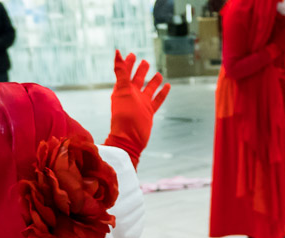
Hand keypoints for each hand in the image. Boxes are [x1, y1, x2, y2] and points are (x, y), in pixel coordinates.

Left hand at [104, 50, 170, 167]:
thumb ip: (121, 72)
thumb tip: (117, 52)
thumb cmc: (124, 115)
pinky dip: (162, 93)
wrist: (130, 138)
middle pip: (138, 79)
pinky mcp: (149, 112)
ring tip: (158, 74)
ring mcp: (141, 103)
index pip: (126, 72)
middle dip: (140, 70)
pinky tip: (167, 86)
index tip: (132, 54)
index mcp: (123, 89)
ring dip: (153, 81)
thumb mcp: (122, 90)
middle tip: (145, 61)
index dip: (128, 63)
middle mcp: (132, 95)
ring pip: (149, 89)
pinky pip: (157, 100)